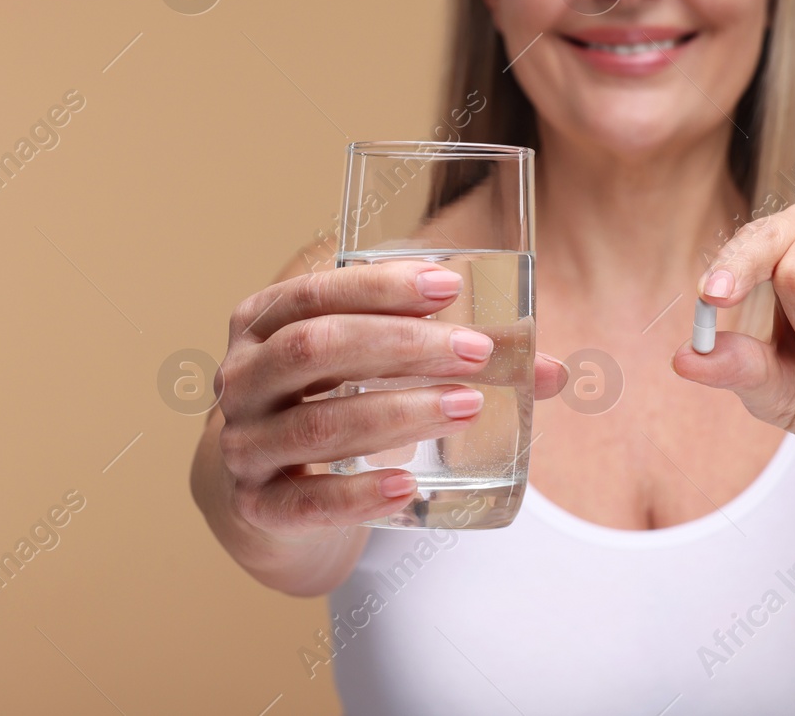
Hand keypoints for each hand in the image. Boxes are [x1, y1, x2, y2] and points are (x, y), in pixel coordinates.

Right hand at [215, 261, 567, 537]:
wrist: (269, 495)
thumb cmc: (330, 405)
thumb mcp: (371, 368)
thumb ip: (449, 356)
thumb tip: (554, 370)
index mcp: (261, 324)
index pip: (313, 292)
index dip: (380, 287)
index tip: (450, 285)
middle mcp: (241, 380)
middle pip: (313, 349)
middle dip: (401, 345)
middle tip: (477, 351)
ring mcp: (244, 446)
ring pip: (315, 425)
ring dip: (397, 413)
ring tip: (467, 407)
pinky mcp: (260, 508)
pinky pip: (306, 502)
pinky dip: (358, 495)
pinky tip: (406, 486)